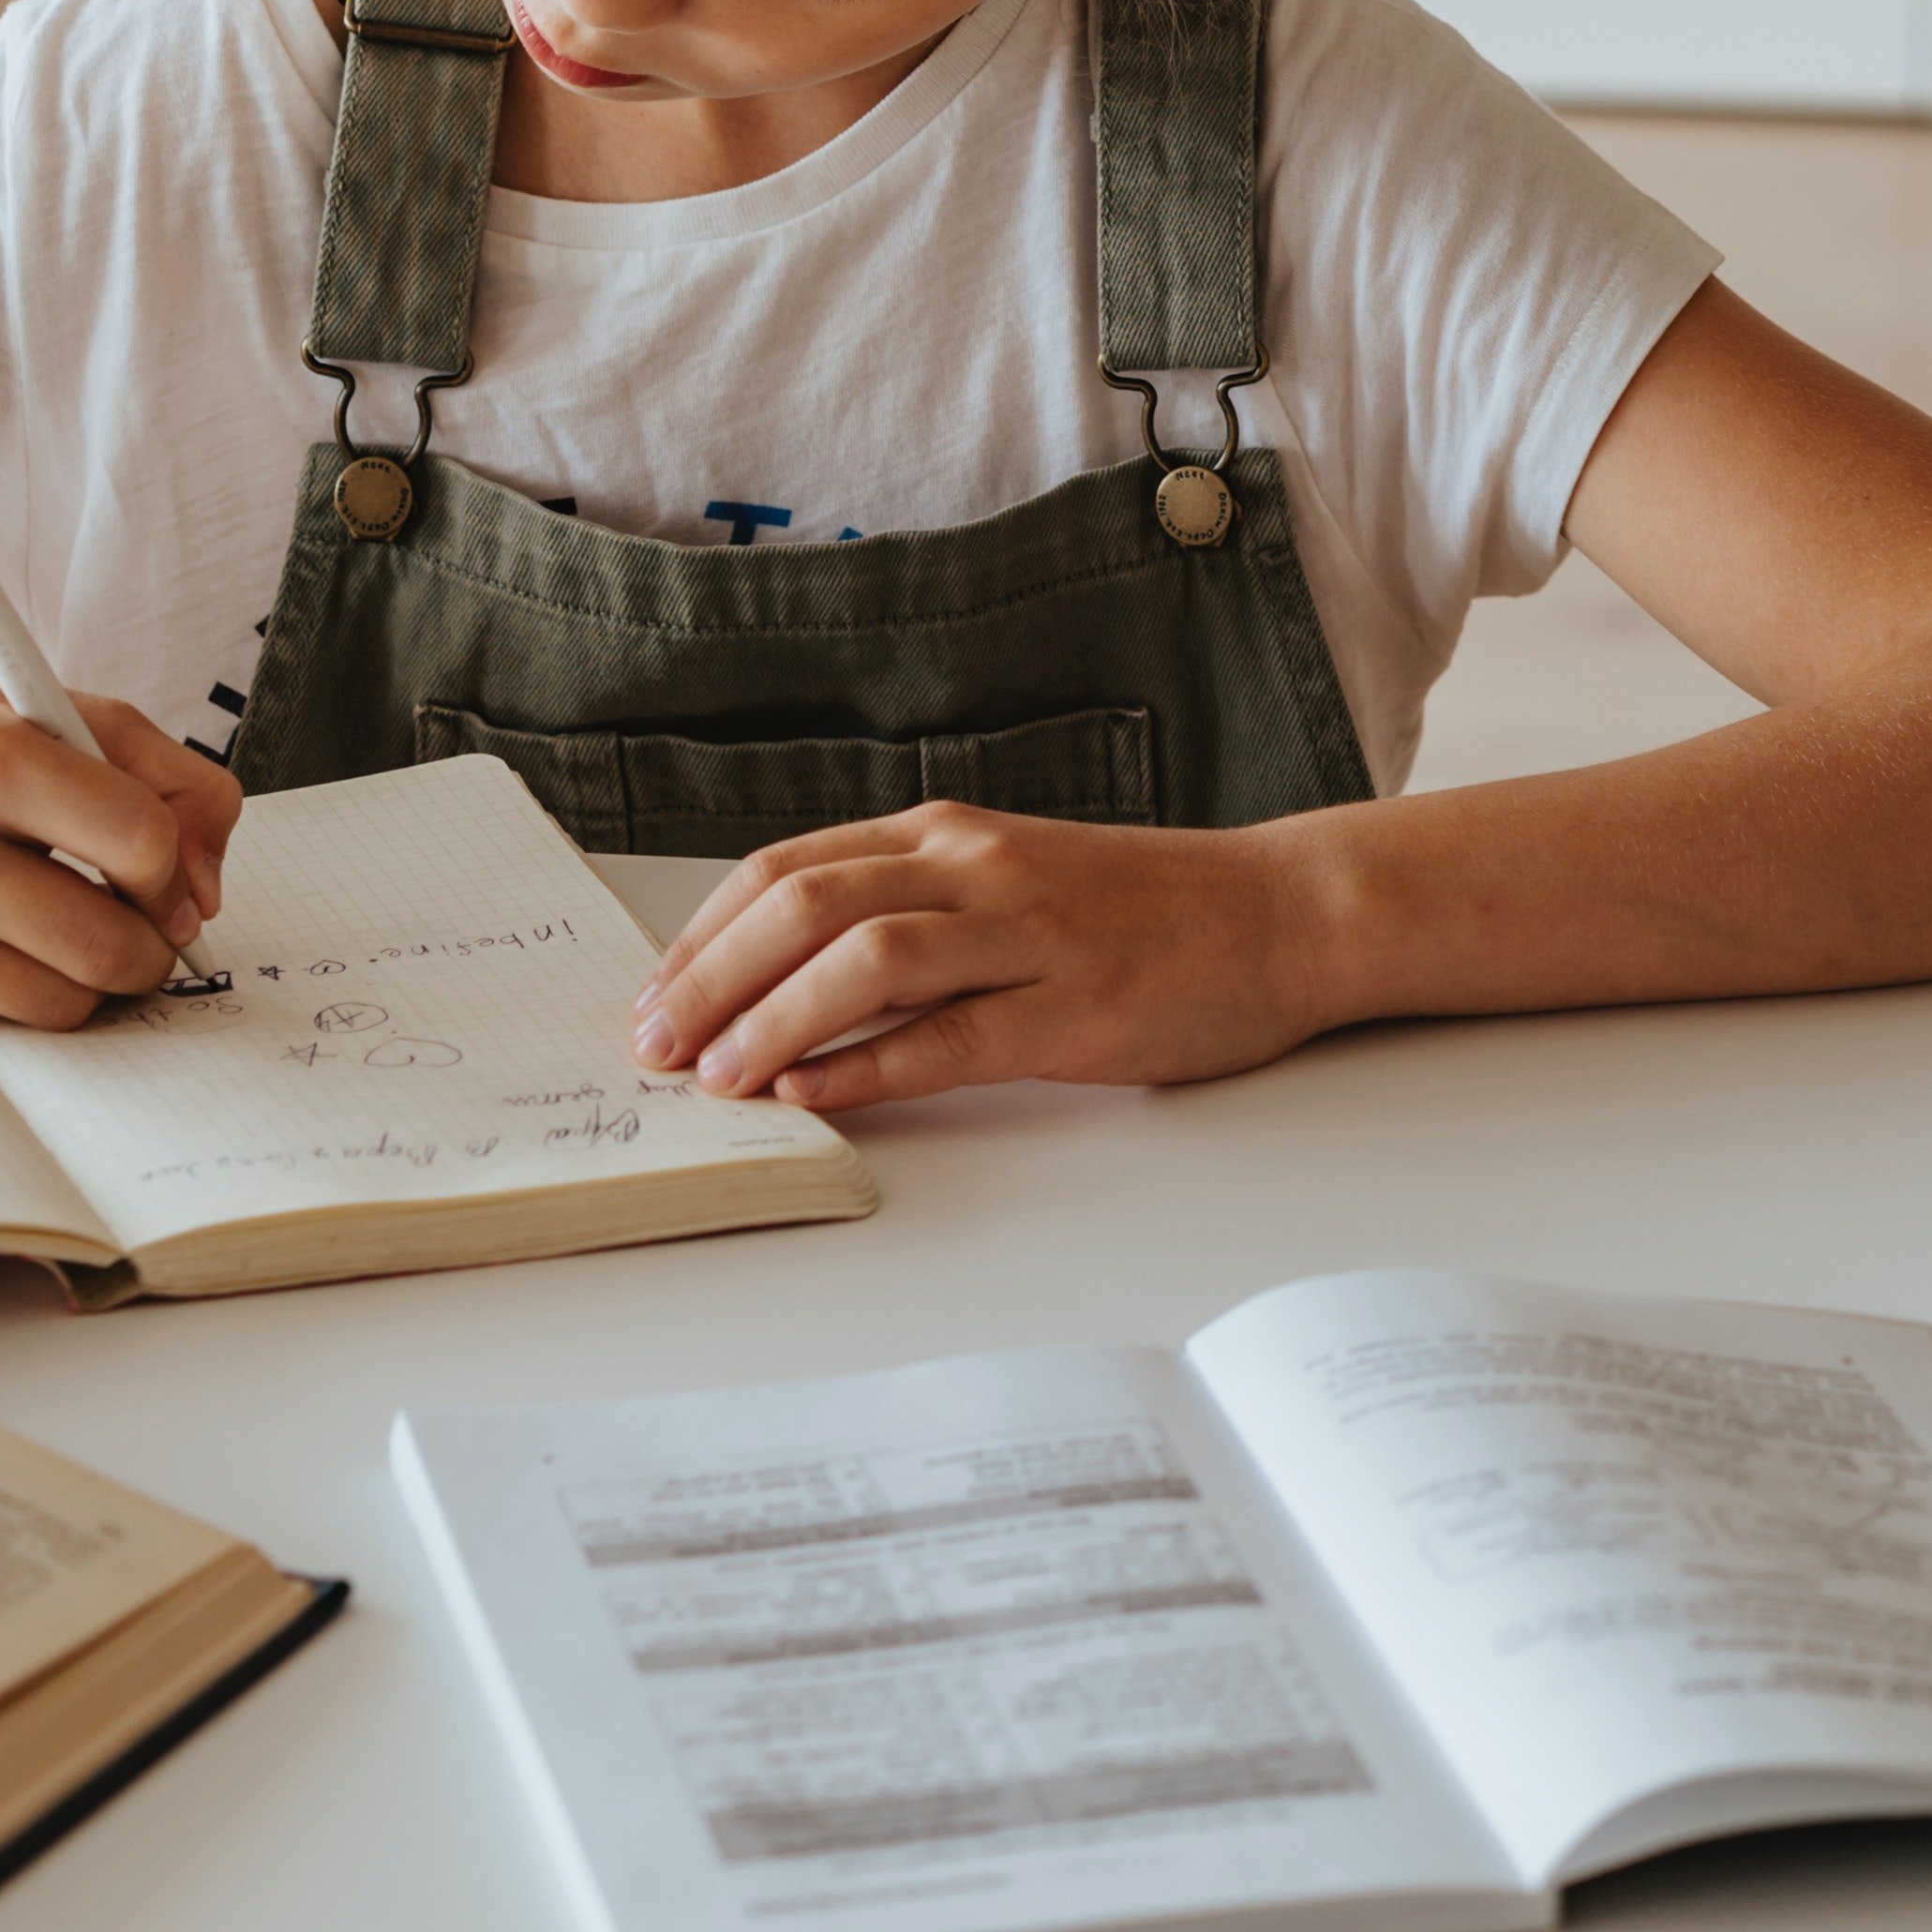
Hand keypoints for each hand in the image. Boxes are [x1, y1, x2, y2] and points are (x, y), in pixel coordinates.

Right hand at [0, 668, 239, 1025]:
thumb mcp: (55, 710)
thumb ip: (168, 776)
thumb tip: (207, 891)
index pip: (140, 841)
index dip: (176, 864)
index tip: (164, 866)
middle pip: (110, 947)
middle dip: (153, 944)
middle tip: (142, 917)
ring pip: (66, 1003)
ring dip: (96, 976)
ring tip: (72, 919)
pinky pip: (7, 1018)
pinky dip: (25, 984)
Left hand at [628, 804, 1334, 1113]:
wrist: (1279, 912)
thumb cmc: (1139, 909)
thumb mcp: (1006, 882)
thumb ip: (910, 913)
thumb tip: (787, 982)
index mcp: (945, 835)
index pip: (787, 868)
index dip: (704, 933)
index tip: (652, 993)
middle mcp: (973, 868)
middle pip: (804, 904)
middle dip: (710, 975)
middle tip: (653, 1041)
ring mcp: (1026, 934)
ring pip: (867, 959)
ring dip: (774, 1017)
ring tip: (716, 1076)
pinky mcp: (1074, 1009)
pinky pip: (951, 1037)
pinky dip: (871, 1067)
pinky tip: (816, 1097)